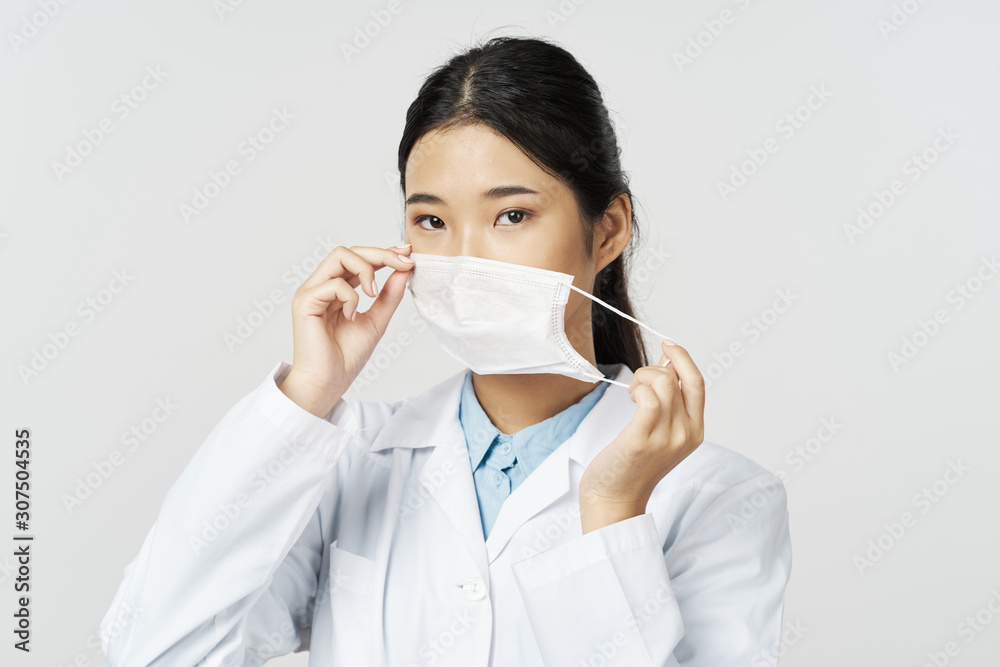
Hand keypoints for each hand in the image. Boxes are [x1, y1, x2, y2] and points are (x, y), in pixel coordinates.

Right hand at [279, 243, 414, 416]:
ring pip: (339, 256)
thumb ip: (389, 295)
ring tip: (374, 294)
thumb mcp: (377, 320)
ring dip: (366, 269)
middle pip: (349, 251)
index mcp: (335, 290)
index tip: (408, 253)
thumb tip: (405, 269)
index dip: (383, 252)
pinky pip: (333, 284)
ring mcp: (310, 292)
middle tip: (404, 263)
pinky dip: (350, 297)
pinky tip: (352, 316)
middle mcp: (321, 286)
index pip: (358, 259)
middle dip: (380, 254)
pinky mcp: (304, 302)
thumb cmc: (346, 356)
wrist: (329, 383)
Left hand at [579, 339, 705, 532]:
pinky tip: (630, 399)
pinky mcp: (641, 440)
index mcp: (695, 431)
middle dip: (653, 370)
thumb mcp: (660, 429)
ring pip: (662, 382)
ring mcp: (666, 438)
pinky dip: (638, 389)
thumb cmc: (633, 462)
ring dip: (641, 378)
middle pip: (676, 378)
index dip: (683, 358)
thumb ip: (668, 398)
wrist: (615, 498)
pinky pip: (648, 398)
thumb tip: (669, 360)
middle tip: (637, 386)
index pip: (697, 383)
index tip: (667, 345)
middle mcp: (685, 435)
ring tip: (632, 395)